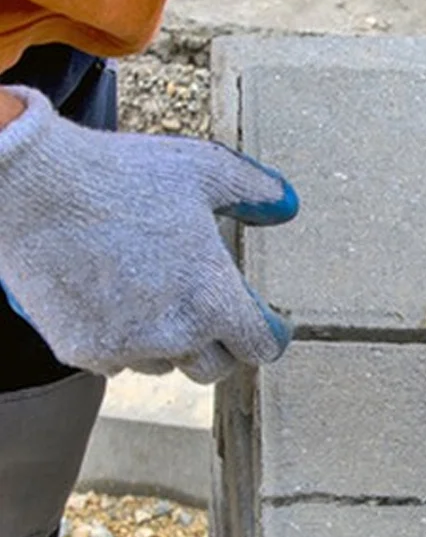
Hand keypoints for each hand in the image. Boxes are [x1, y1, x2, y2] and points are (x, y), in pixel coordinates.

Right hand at [0, 86, 298, 381]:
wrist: (27, 185)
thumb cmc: (119, 174)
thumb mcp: (202, 169)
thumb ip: (254, 191)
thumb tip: (287, 204)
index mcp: (215, 300)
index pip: (261, 348)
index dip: (266, 334)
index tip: (264, 324)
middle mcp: (177, 334)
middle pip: (215, 367)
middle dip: (217, 343)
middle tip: (205, 310)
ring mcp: (128, 347)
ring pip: (165, 364)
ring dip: (167, 342)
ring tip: (150, 294)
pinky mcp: (83, 350)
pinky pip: (117, 361)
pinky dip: (120, 341)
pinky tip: (110, 301)